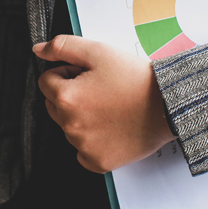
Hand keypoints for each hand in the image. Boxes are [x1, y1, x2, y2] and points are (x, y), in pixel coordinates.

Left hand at [35, 35, 175, 172]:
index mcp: (66, 98)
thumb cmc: (135, 78)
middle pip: (54, 106)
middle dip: (70, 95)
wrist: (169, 105)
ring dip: (81, 117)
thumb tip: (39, 50)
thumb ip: (63, 47)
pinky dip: (91, 141)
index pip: (47, 81)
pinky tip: (110, 127)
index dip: (67, 72)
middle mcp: (70, 125)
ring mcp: (83, 146)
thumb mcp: (98, 51)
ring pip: (68, 127)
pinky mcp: (98, 161)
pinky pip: (82, 151)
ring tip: (110, 107)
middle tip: (100, 89)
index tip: (87, 73)